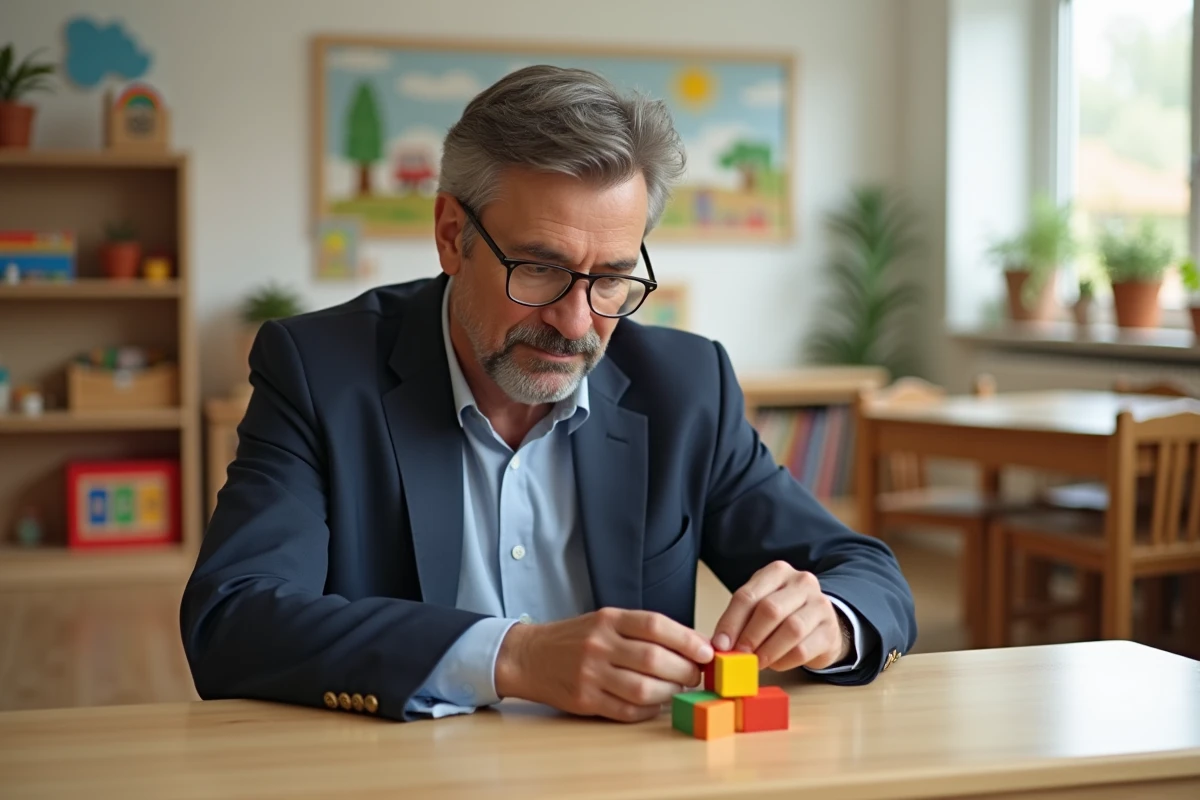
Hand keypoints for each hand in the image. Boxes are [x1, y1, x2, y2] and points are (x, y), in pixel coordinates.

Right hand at [494, 608, 713, 722]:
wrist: (529, 656)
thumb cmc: (575, 638)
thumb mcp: (606, 620)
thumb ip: (643, 630)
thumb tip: (692, 643)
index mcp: (608, 619)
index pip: (655, 625)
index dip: (687, 639)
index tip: (706, 651)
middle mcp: (599, 644)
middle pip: (654, 659)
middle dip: (684, 670)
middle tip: (695, 674)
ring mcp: (591, 674)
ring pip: (643, 689)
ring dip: (669, 693)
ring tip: (677, 690)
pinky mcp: (585, 699)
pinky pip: (627, 710)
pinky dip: (649, 710)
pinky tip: (655, 704)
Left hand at [711, 561, 848, 671]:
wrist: (820, 623)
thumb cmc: (783, 613)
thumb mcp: (760, 606)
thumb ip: (741, 619)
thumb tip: (721, 644)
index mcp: (777, 572)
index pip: (748, 595)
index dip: (731, 622)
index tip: (720, 644)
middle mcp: (802, 583)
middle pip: (770, 610)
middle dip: (750, 636)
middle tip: (738, 656)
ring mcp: (820, 605)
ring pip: (791, 629)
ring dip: (767, 651)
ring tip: (755, 662)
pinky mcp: (830, 631)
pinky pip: (803, 650)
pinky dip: (784, 661)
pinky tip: (775, 663)